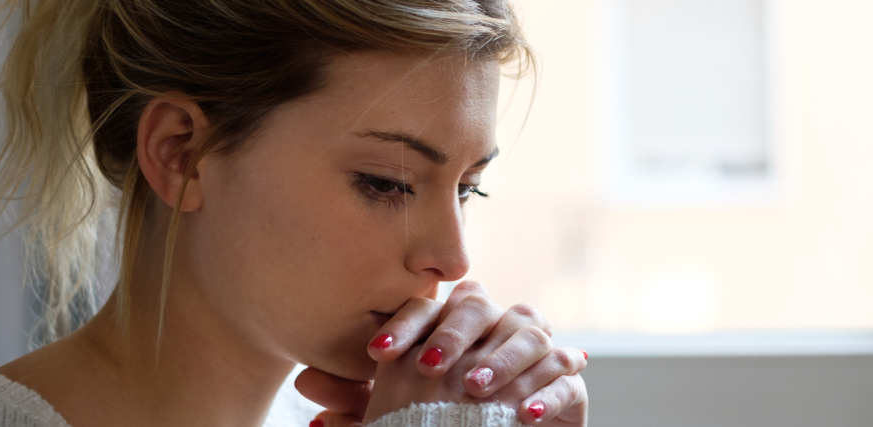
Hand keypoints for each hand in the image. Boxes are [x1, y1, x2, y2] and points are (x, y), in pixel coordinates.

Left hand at [295, 281, 588, 425]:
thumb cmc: (441, 422)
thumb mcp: (393, 416)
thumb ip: (354, 402)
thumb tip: (303, 382)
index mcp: (454, 322)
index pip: (430, 306)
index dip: (405, 324)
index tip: (377, 353)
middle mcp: (497, 325)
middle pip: (480, 307)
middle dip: (453, 333)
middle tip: (429, 367)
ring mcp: (538, 349)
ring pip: (527, 335)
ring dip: (500, 361)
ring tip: (472, 390)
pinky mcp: (569, 381)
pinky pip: (564, 376)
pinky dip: (547, 393)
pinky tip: (525, 416)